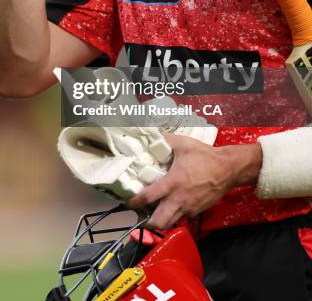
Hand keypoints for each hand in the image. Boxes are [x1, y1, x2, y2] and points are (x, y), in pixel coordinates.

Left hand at [128, 134, 261, 228]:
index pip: (149, 197)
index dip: (135, 202)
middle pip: (159, 221)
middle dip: (147, 221)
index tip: (128, 202)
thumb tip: (151, 133)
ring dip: (160, 220)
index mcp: (173, 183)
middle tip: (141, 213)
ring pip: (170, 223)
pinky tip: (171, 205)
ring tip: (154, 211)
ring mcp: (189, 208)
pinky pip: (182, 218)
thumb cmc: (204, 156)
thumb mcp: (183, 144)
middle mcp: (179, 199)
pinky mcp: (197, 211)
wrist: (228, 168)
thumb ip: (165, 139)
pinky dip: (174, 215)